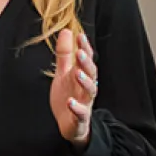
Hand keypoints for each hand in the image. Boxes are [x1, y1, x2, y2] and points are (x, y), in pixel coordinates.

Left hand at [50, 29, 97, 148]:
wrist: (69, 124)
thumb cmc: (68, 95)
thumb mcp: (64, 73)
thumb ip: (65, 54)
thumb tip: (67, 31)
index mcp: (83, 75)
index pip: (87, 59)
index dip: (84, 48)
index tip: (80, 36)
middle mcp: (86, 88)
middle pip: (91, 73)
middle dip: (86, 63)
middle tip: (80, 52)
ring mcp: (85, 102)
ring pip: (90, 91)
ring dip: (85, 82)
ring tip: (77, 73)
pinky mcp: (80, 117)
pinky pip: (81, 113)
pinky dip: (76, 107)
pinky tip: (70, 102)